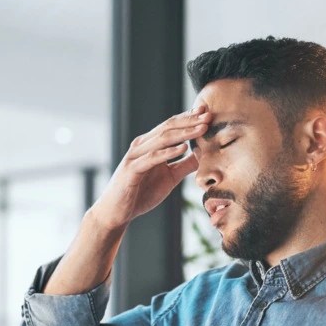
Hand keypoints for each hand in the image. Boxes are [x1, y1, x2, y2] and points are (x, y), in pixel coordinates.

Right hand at [93, 105, 210, 230]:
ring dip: (184, 133)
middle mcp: (142, 145)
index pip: (172, 126)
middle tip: (209, 115)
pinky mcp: (132, 170)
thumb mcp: (170, 177)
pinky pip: (152, 158)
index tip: (208, 113)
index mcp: (150, 145)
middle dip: (190, 121)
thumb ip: (185, 165)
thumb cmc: (141, 193)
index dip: (190, 118)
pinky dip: (168, 152)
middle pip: (169, 127)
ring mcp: (135, 156)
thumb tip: (204, 155)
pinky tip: (183, 148)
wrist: (116, 212)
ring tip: (201, 128)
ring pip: (162, 139)